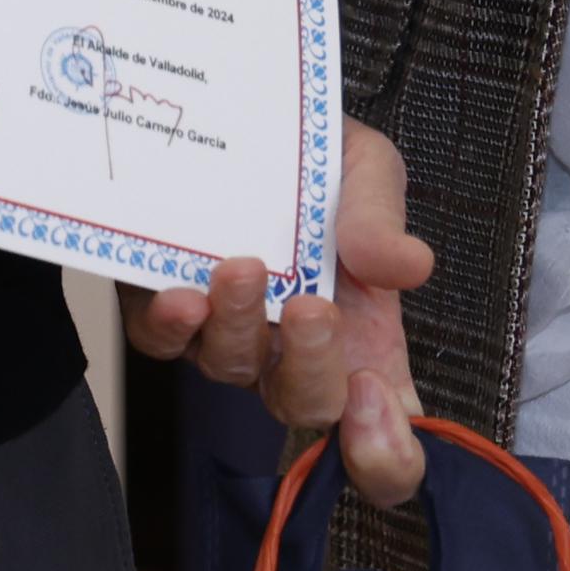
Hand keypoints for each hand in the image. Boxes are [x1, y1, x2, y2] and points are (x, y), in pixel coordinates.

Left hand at [125, 119, 435, 504]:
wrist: (248, 117)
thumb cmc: (318, 162)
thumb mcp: (367, 172)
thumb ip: (383, 218)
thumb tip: (406, 265)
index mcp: (364, 339)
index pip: (386, 440)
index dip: (385, 453)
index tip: (373, 396)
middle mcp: (295, 352)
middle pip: (307, 407)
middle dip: (310, 368)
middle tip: (312, 309)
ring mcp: (231, 335)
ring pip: (231, 370)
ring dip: (238, 327)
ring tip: (241, 269)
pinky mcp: (170, 310)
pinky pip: (162, 342)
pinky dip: (170, 326)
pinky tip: (181, 296)